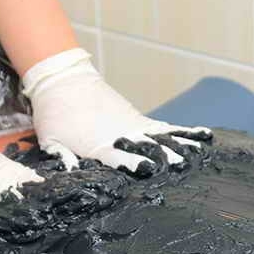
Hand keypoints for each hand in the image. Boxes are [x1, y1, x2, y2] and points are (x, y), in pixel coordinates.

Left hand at [22, 48, 211, 172]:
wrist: (64, 80)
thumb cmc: (55, 115)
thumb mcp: (50, 140)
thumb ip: (60, 157)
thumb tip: (68, 173)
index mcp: (98, 145)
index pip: (117, 156)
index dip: (131, 163)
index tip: (147, 168)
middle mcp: (120, 136)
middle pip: (145, 147)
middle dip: (162, 155)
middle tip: (180, 164)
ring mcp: (132, 127)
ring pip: (161, 137)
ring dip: (180, 145)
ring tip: (198, 152)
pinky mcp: (139, 120)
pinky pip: (165, 128)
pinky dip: (184, 133)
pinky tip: (203, 137)